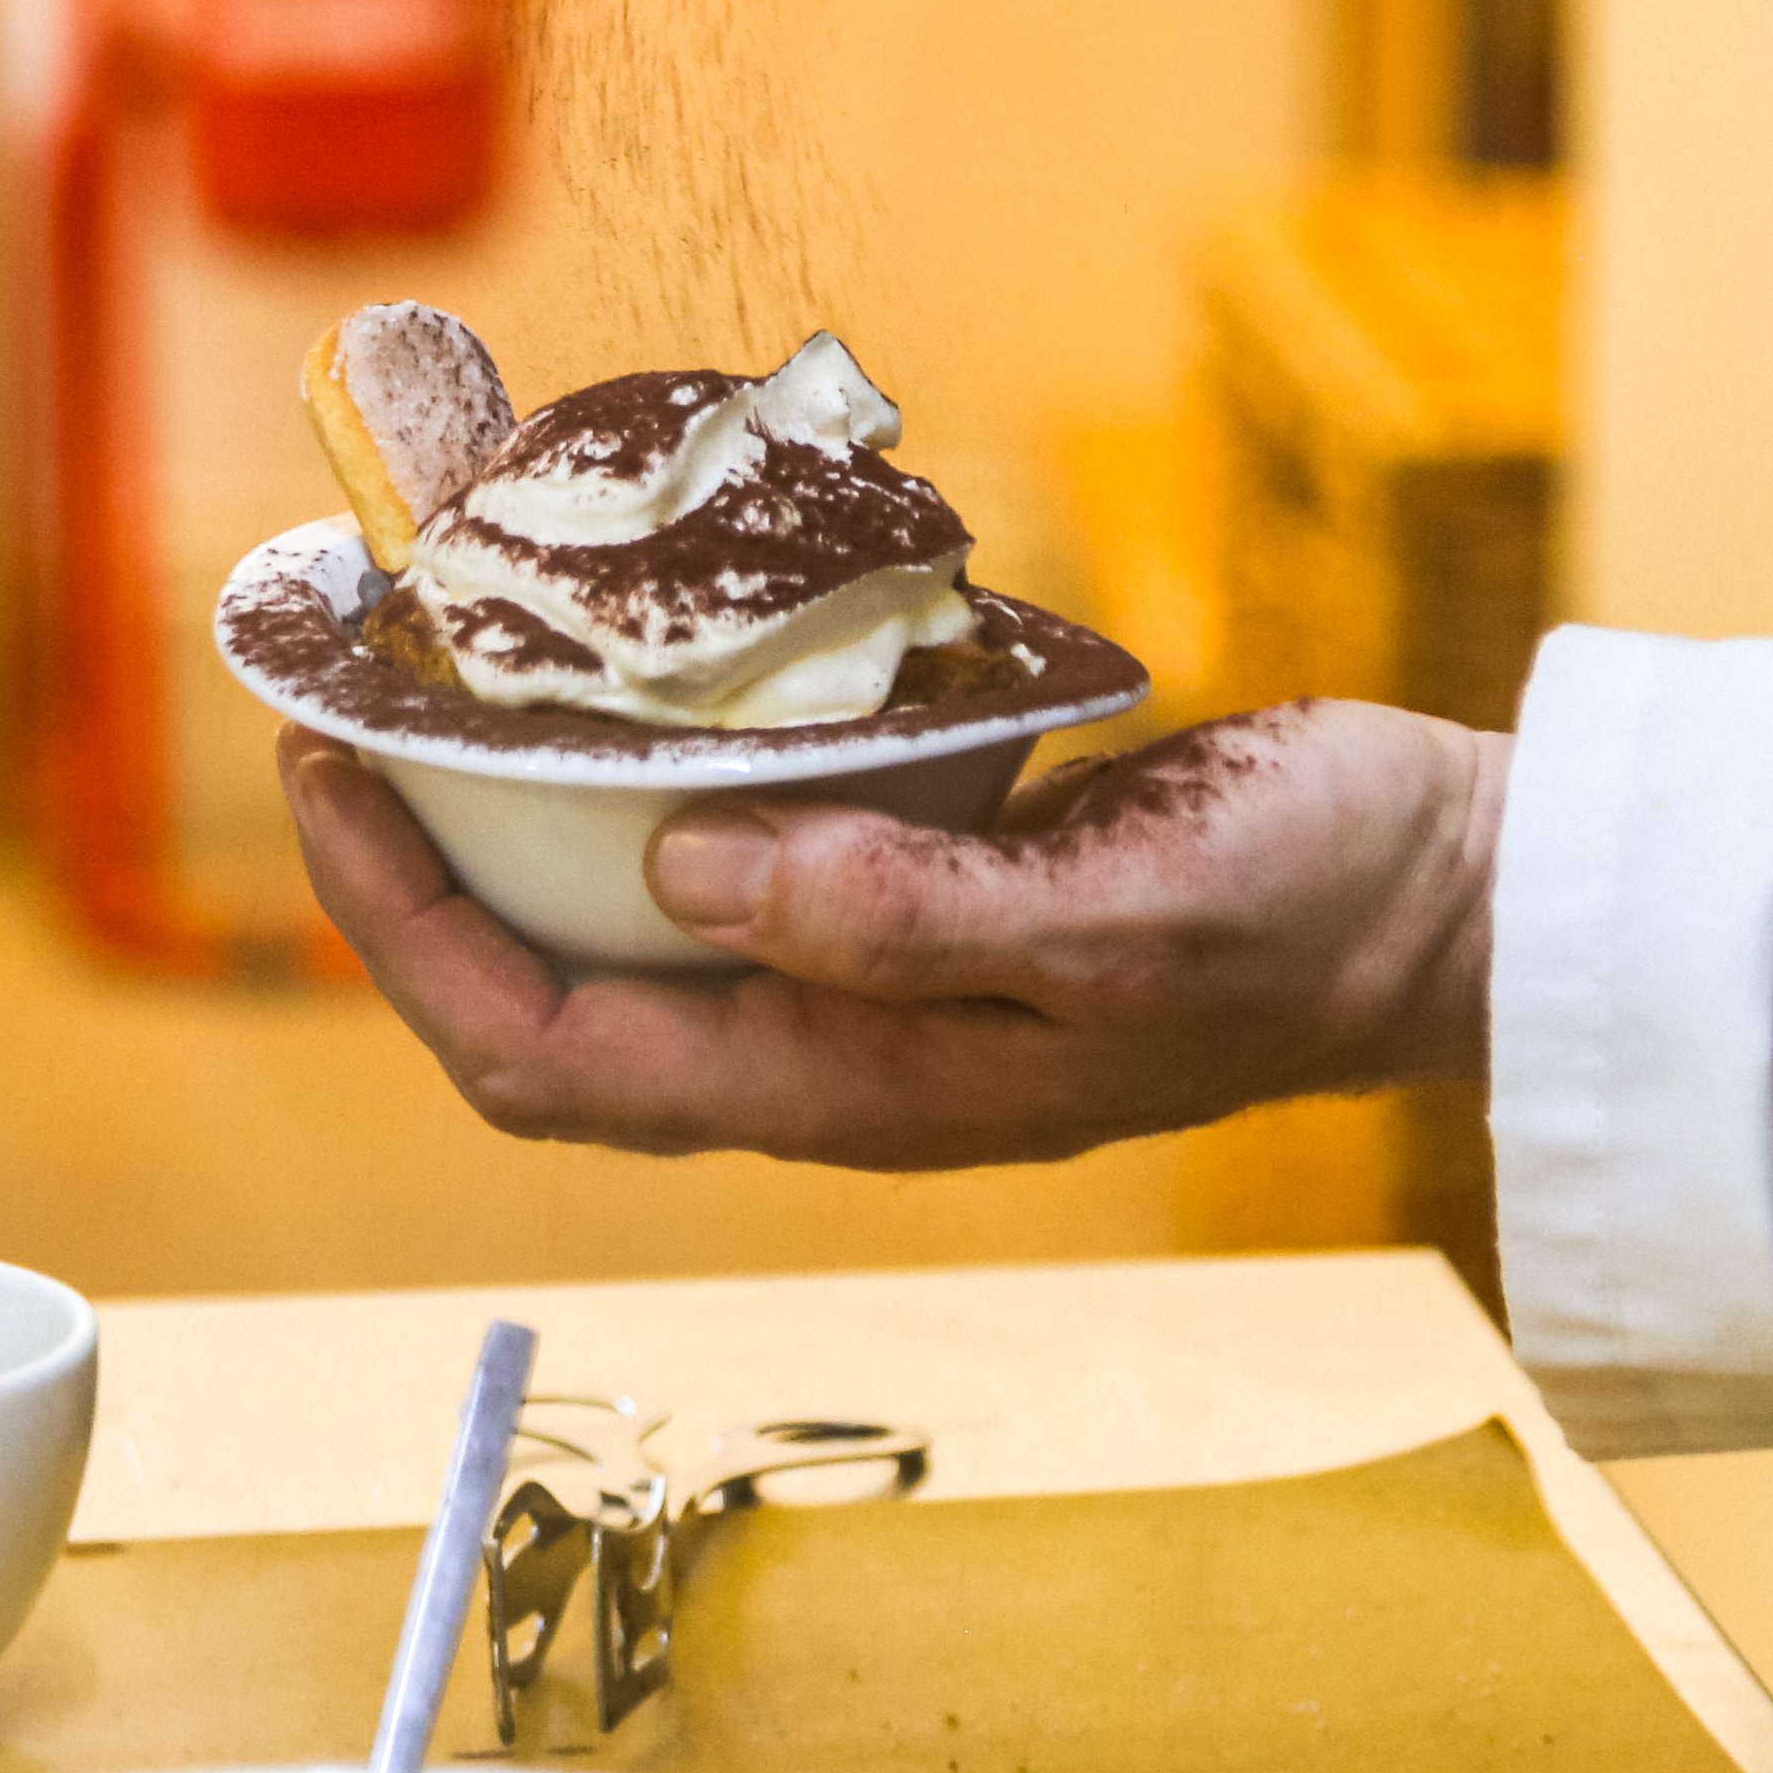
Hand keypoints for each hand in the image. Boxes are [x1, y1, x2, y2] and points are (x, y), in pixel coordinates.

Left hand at [281, 702, 1506, 1169]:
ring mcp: (874, 983)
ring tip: (441, 691)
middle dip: (409, 886)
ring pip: (622, 937)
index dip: (401, 932)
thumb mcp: (1108, 916)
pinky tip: (633, 687)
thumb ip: (899, 917)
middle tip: (340, 718)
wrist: (1445, 903)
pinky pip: (728, 865)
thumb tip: (680, 877)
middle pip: (544, 1006)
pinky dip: (640, 787)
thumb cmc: (1300, 912)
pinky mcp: (922, 901)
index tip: (327, 773)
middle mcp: (831, 1053)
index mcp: (847, 1085)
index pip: (542, 1047)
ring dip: (509, 835)